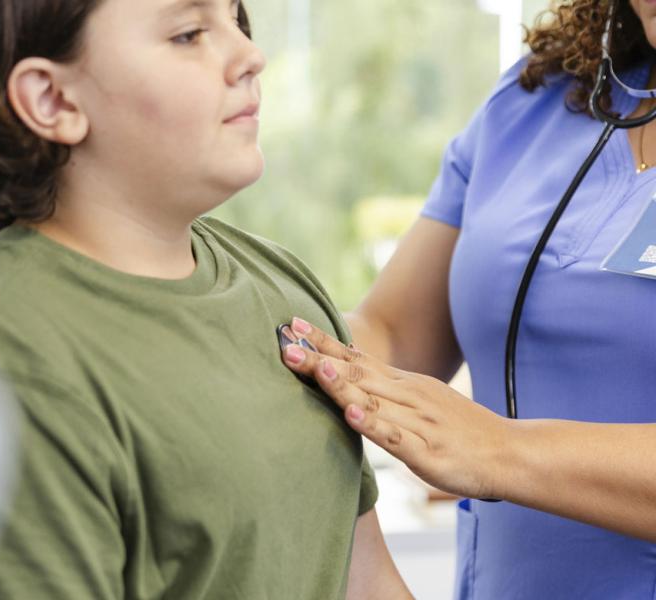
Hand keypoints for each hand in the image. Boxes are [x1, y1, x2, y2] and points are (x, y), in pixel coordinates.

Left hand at [282, 317, 512, 499]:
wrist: (507, 452)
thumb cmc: (457, 429)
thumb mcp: (419, 399)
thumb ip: (384, 389)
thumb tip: (346, 377)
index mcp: (402, 383)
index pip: (355, 358)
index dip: (323, 343)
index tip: (292, 326)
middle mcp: (406, 395)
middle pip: (356, 374)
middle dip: (319, 360)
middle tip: (286, 345)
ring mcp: (416, 421)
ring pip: (373, 401)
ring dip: (341, 385)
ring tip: (315, 369)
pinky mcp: (426, 451)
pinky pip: (396, 437)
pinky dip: (373, 425)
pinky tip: (353, 415)